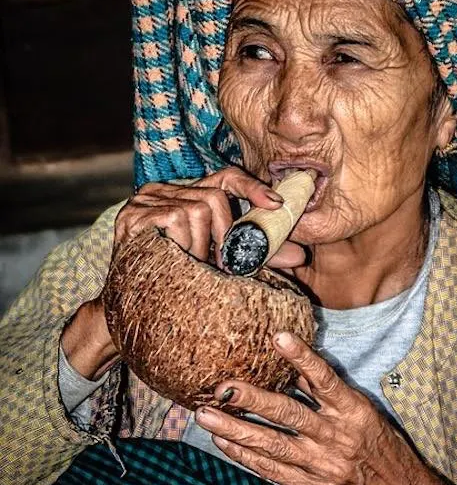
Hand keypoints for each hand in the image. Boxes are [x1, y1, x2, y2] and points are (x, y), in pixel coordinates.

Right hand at [112, 167, 305, 268]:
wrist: (129, 306)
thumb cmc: (177, 282)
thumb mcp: (220, 265)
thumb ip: (256, 257)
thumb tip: (300, 257)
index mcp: (188, 195)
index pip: (225, 177)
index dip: (252, 188)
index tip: (276, 205)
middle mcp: (166, 190)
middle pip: (215, 196)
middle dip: (226, 235)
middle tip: (221, 266)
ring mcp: (146, 200)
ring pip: (197, 209)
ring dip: (203, 246)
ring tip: (193, 268)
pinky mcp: (132, 214)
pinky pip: (173, 219)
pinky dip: (183, 244)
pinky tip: (174, 262)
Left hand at [196, 332, 456, 484]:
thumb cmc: (381, 447)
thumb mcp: (365, 412)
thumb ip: (329, 392)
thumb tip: (293, 364)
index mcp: (353, 411)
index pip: (325, 379)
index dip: (302, 358)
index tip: (278, 337)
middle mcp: (336, 437)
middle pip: (287, 413)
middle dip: (250, 399)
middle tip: (220, 387)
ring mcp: (321, 466)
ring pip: (271, 444)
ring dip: (234, 429)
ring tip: (205, 416)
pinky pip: (272, 471)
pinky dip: (245, 456)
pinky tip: (223, 442)